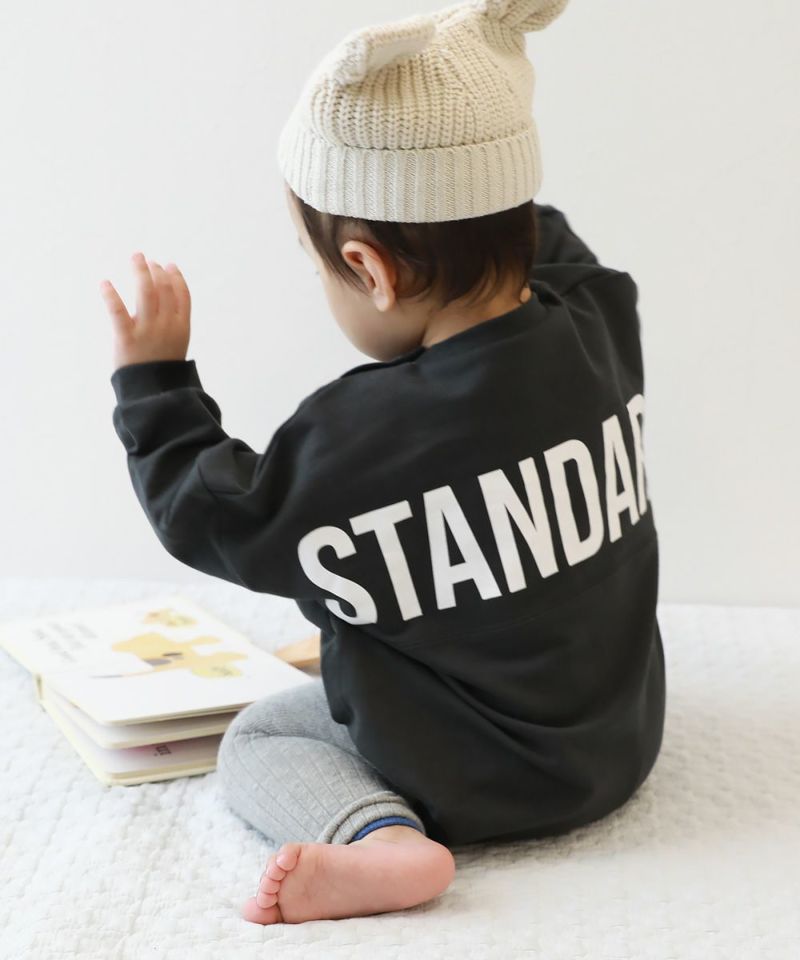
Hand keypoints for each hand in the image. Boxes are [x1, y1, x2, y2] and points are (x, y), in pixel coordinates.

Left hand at [100, 252, 190, 373]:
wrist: (153, 393)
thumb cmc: (162, 368)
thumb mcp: (175, 344)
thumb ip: (170, 322)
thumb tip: (160, 298)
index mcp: (182, 327)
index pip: (182, 295)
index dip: (176, 277)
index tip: (168, 265)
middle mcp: (167, 326)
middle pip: (164, 289)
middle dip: (156, 271)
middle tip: (147, 260)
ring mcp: (148, 331)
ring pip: (145, 293)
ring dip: (141, 272)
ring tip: (136, 258)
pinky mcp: (127, 338)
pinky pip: (118, 312)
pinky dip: (110, 295)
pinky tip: (105, 283)